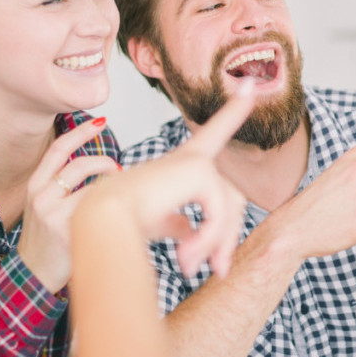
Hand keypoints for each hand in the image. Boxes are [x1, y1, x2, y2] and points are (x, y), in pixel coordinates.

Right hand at [17, 117, 120, 291]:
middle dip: (104, 161)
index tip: (100, 121)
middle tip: (118, 169)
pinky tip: (118, 211)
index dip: (80, 131)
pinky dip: (110, 206)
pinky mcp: (64, 230)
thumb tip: (98, 167)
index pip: (58, 149)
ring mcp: (51, 213)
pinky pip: (94, 209)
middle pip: (78, 164)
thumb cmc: (46, 240)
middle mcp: (40, 195)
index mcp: (35, 184)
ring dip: (111, 184)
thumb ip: (62, 186)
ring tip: (119, 190)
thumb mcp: (44, 206)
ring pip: (90, 186)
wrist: (33, 275)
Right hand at [78, 84, 254, 278]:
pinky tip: (186, 258)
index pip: (215, 134)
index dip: (234, 111)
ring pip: (228, 208)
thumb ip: (181, 224)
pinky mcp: (198, 171)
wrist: (104, 224)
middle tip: (219, 271)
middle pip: (231, 198)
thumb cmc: (123, 224)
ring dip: (214, 244)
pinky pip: (218, 213)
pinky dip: (207, 240)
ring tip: (191, 268)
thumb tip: (191, 233)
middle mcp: (190, 158)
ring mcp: (195, 162)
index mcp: (181, 165)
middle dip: (227, 237)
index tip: (251, 85)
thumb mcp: (160, 223)